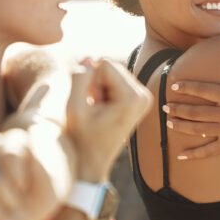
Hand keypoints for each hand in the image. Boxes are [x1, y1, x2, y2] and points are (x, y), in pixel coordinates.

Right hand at [66, 58, 151, 181]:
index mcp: (133, 98)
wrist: (94, 162)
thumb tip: (88, 57)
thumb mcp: (74, 108)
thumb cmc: (82, 138)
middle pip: (112, 65)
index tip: (91, 104)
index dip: (90, 80)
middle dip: (96, 82)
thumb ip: (79, 79)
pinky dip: (105, 91)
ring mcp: (144, 97)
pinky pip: (116, 79)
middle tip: (94, 108)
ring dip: (99, 87)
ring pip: (112, 71)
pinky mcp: (140, 98)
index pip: (106, 63)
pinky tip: (103, 110)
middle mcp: (144, 95)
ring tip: (98, 110)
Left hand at [163, 55, 219, 159]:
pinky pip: (210, 151)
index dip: (188, 88)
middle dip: (178, 109)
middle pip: (197, 112)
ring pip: (199, 129)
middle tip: (165, 106)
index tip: (174, 86)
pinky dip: (194, 155)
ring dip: (181, 126)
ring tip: (168, 122)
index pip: (205, 91)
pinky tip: (181, 156)